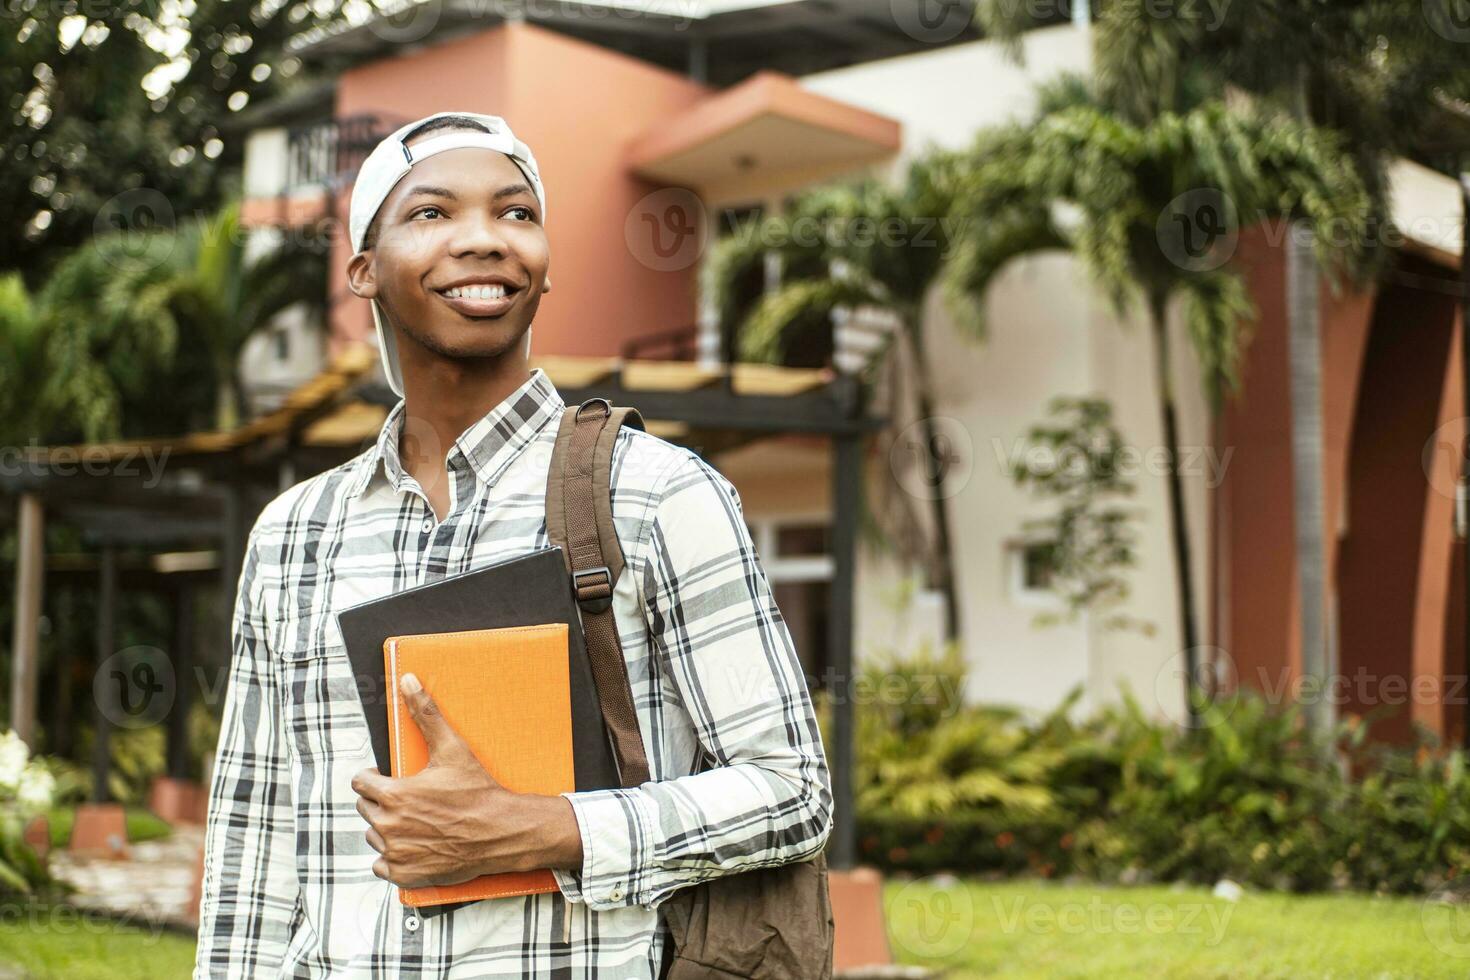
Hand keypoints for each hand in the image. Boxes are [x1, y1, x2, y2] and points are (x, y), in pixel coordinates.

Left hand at [351, 672, 583, 888]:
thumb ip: (425, 714)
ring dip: (387, 828)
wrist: (500, 832)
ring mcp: (395, 852)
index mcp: (393, 794)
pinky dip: (394, 857)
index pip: (360, 783)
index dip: (374, 777)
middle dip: (382, 801)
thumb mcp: (451, 748)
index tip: (388, 777)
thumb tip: (408, 681)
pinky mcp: (404, 873)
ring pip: (374, 836)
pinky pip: (381, 866)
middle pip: (365, 808)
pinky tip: (414, 844)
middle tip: (408, 798)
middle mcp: (388, 825)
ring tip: (414, 820)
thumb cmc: (477, 790)